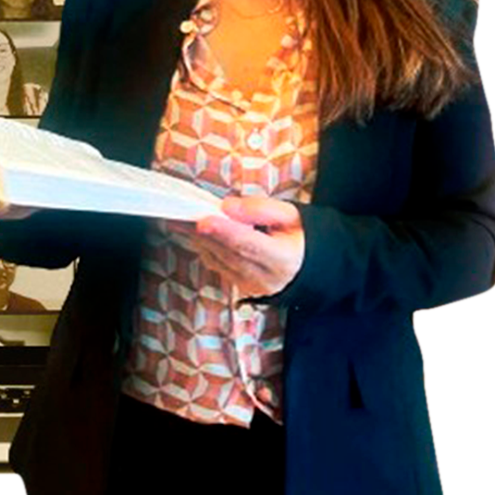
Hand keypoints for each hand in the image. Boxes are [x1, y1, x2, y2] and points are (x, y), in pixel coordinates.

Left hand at [168, 196, 304, 296]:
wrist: (316, 268)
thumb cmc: (303, 237)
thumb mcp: (291, 216)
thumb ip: (261, 209)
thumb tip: (228, 207)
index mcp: (284, 259)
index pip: (248, 245)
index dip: (224, 232)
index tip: (204, 221)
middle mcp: (267, 278)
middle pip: (228, 253)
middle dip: (202, 233)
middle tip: (179, 214)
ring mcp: (253, 287)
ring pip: (219, 261)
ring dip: (198, 240)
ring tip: (179, 220)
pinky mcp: (243, 288)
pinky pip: (219, 267)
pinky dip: (206, 249)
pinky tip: (194, 234)